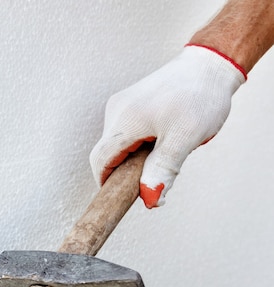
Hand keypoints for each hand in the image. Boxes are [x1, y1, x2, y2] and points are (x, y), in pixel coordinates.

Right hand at [89, 45, 245, 207]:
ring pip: (117, 144)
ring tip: (166, 150)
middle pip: (107, 153)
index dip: (107, 183)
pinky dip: (139, 144)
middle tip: (154, 176)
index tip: (121, 198)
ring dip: (134, 157)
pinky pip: (125, 132)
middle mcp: (116, 111)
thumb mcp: (184, 138)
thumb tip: (150, 198)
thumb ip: (163, 169)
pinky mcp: (129, 103)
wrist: (209, 64)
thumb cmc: (200, 96)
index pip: (100, 161)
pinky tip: (163, 138)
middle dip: (125, 171)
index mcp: (124, 121)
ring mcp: (121, 105)